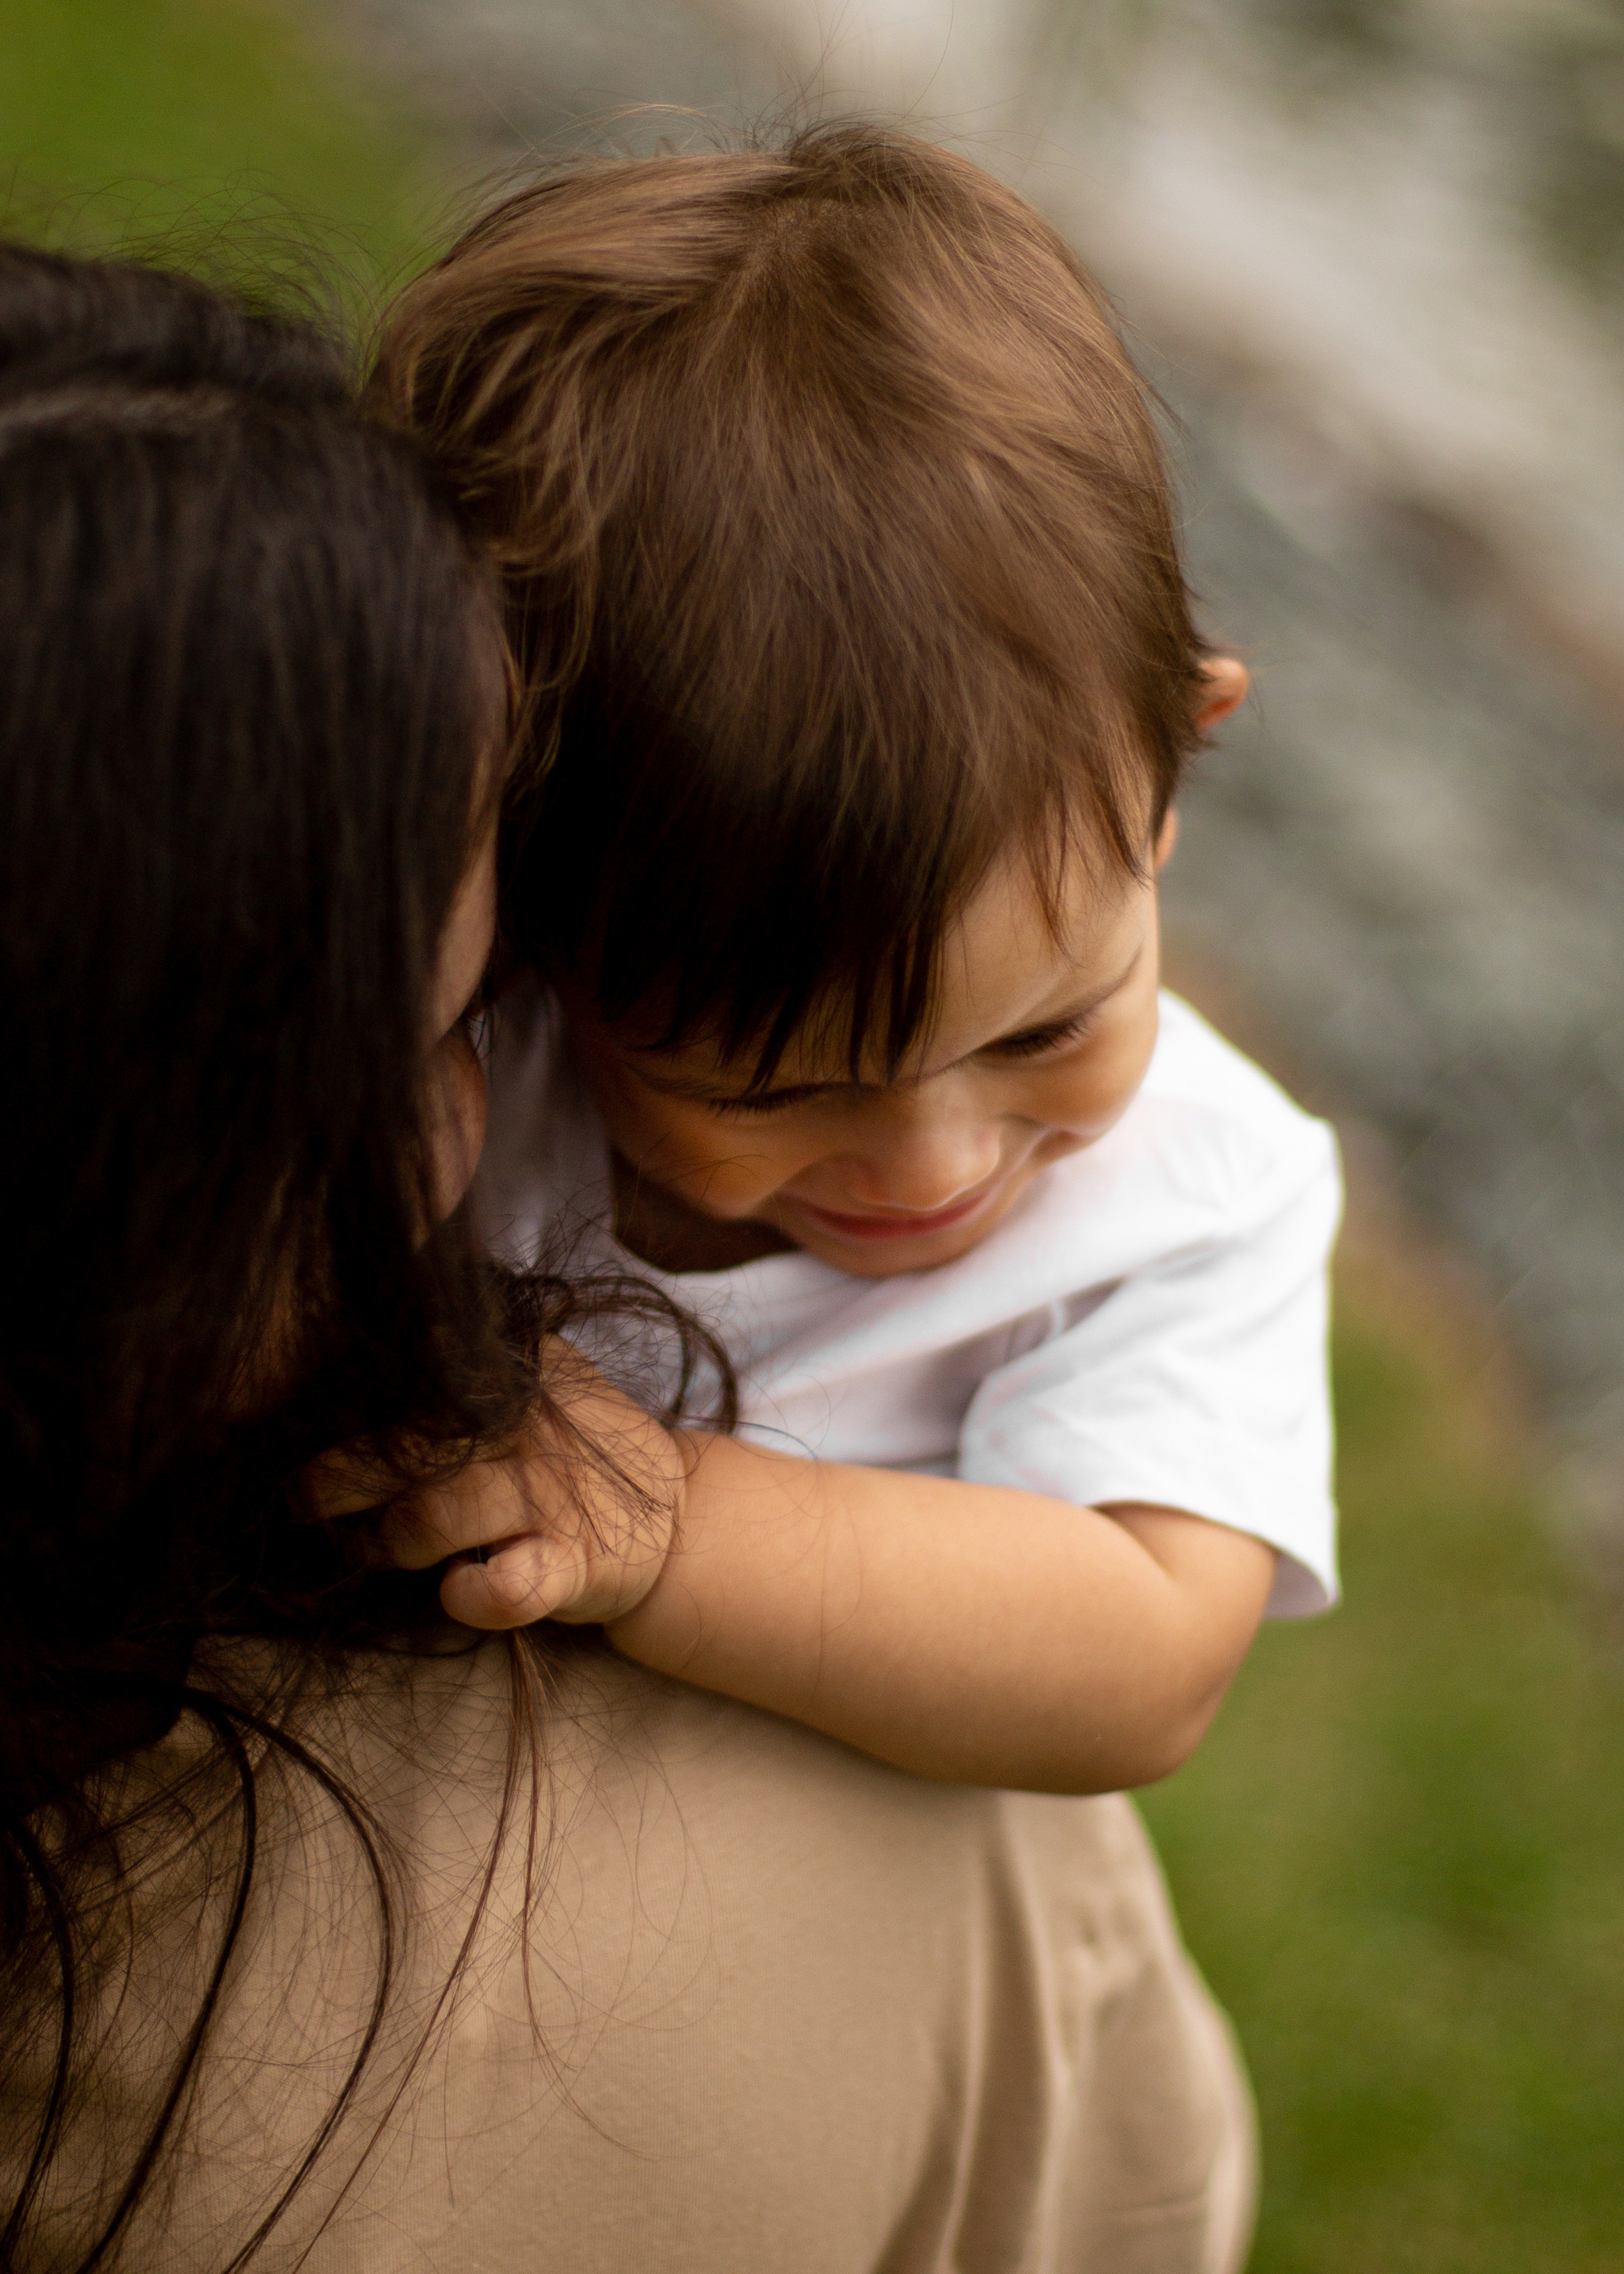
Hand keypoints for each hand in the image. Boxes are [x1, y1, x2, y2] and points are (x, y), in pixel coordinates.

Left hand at [304, 1345, 688, 1629]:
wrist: (670, 1520)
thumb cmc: (560, 1453)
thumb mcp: (528, 1387)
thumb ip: (458, 1370)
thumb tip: (339, 1363)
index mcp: (515, 1371)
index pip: (416, 1372)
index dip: (348, 1401)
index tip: (302, 1419)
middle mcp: (532, 1425)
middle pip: (405, 1444)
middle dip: (337, 1477)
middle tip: (302, 1499)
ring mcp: (554, 1495)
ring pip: (434, 1516)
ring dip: (389, 1539)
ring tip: (375, 1547)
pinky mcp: (575, 1564)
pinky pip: (507, 1588)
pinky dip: (469, 1595)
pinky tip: (458, 1588)